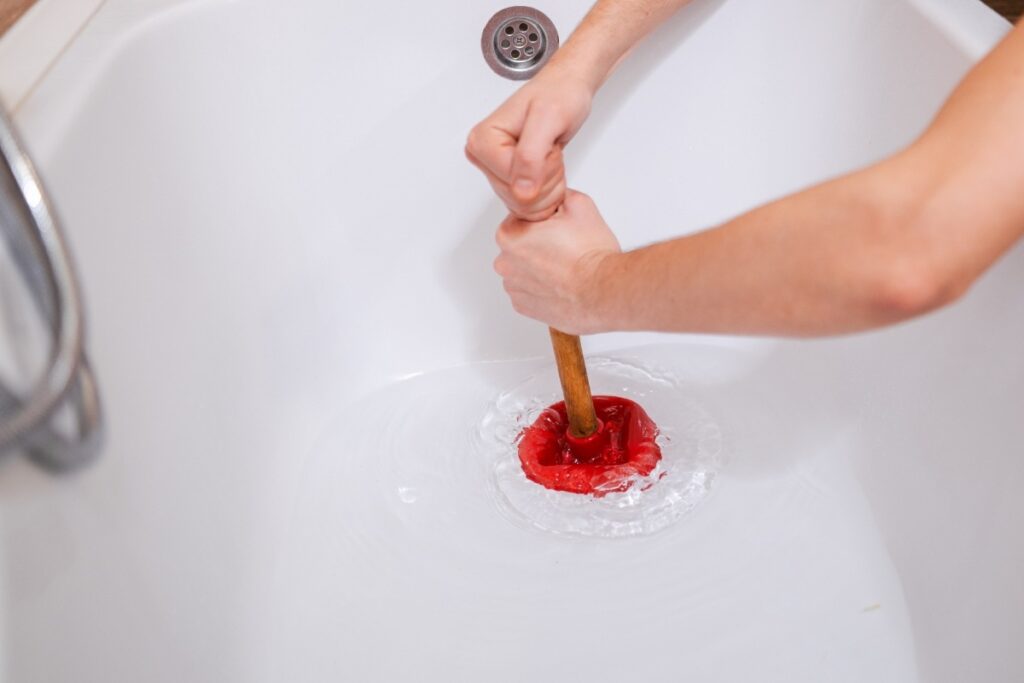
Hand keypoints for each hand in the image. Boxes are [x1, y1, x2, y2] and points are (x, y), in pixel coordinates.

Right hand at [465, 69, 593, 220]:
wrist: (565, 88)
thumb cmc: (558, 94)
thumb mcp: (548, 118)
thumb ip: (531, 156)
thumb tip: (520, 192)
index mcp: (482, 141)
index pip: (514, 183)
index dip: (543, 169)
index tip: (548, 144)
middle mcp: (482, 156)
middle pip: (517, 197)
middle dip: (546, 178)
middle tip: (551, 148)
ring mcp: (494, 168)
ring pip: (524, 204)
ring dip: (548, 183)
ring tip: (550, 153)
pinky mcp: (507, 177)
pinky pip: (528, 204)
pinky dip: (547, 189)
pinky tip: (548, 165)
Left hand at [494, 190, 621, 333]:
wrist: (603, 291)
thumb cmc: (590, 255)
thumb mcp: (578, 204)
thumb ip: (557, 195)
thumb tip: (553, 196)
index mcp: (509, 235)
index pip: (520, 219)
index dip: (543, 221)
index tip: (559, 229)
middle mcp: (505, 263)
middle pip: (520, 245)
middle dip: (539, 244)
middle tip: (566, 247)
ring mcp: (514, 288)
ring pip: (523, 269)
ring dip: (539, 267)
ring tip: (565, 267)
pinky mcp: (524, 307)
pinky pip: (529, 291)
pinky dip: (542, 287)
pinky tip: (561, 283)